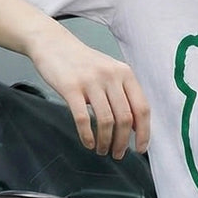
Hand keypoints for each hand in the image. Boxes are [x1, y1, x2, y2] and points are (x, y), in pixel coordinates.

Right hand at [25, 25, 150, 160]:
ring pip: (106, 121)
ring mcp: (91, 81)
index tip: (140, 148)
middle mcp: (111, 76)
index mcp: (125, 73)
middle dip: (122, 142)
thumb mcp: (109, 72)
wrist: (53, 44)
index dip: (143, 132)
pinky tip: (88, 143)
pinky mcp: (70, 87)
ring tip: (102, 150)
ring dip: (106, 142)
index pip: (142, 108)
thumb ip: (124, 94)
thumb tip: (135, 126)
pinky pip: (83, 118)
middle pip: (125, 118)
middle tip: (118, 154)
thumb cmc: (82, 62)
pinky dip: (87, 136)